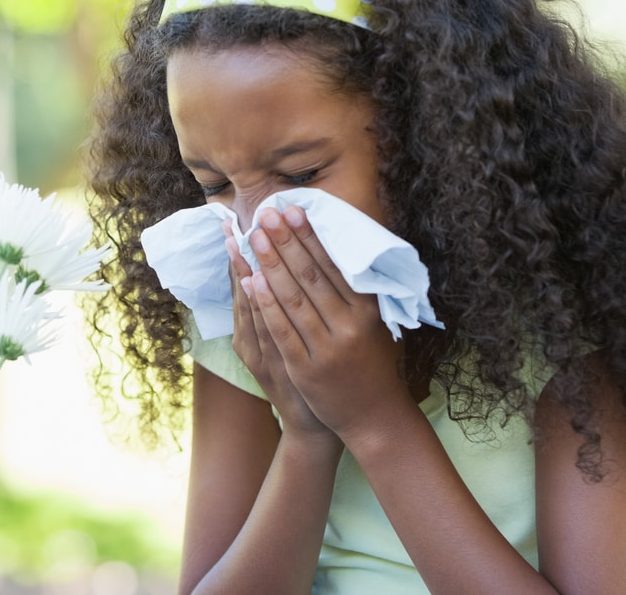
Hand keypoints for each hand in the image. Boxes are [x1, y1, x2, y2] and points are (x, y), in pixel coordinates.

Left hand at [245, 205, 409, 441]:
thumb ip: (360, 291)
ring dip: (270, 265)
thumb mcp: (375, 323)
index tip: (293, 209)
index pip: (334, 264)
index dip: (311, 235)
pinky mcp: (305, 369)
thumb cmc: (373, 362)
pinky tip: (251, 281)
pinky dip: (265, 304)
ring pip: (293, 299)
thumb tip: (340, 246)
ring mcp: (326, 349)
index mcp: (367, 310)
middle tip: (266, 214)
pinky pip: (281, 330)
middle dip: (285, 242)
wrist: (373, 417)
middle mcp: (349, 326)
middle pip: (310, 276)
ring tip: (253, 237)